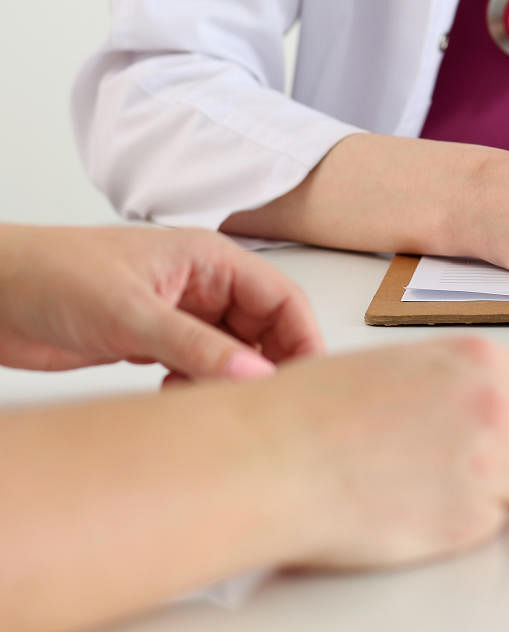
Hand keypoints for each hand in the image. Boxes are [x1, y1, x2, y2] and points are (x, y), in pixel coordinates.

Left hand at [0, 225, 321, 378]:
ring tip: (209, 403)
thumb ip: (197, 346)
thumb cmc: (48, 275)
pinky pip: (197, 370)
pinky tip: (175, 400)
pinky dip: (196, 389)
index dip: (302, 339)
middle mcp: (201, 286)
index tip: (305, 382)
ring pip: (231, 354)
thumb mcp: (131, 312)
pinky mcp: (152, 343)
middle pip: (264, 330)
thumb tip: (257, 375)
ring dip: (226, 382)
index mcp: (209, 260)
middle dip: (265, 367)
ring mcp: (178, 316)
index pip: (281, 299)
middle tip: (259, 404)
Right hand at [275, 337, 508, 567]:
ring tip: (443, 490)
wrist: (275, 458)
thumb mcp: (398, 364)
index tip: (504, 428)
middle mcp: (495, 407)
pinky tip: (423, 510)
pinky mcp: (469, 520)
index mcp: (477, 360)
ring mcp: (488, 464)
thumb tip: (479, 404)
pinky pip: (495, 524)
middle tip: (479, 466)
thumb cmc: (314, 409)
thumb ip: (452, 381)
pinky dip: (467, 523)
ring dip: (499, 492)